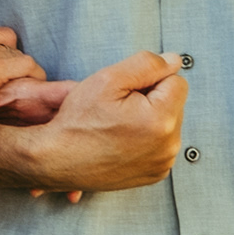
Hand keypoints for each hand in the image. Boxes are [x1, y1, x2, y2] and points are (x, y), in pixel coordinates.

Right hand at [0, 50, 186, 195]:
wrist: (57, 160)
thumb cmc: (78, 120)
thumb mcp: (108, 79)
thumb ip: (147, 64)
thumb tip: (175, 60)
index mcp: (162, 120)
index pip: (176, 81)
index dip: (148, 79)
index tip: (124, 93)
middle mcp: (169, 146)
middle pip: (174, 104)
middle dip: (151, 100)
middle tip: (117, 109)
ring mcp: (163, 164)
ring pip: (167, 124)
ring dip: (149, 119)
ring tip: (117, 126)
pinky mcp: (155, 174)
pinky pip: (160, 145)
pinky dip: (145, 139)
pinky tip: (121, 140)